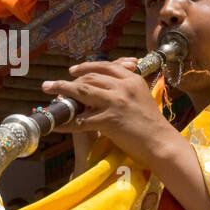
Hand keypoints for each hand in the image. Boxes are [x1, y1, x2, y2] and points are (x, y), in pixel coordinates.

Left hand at [41, 58, 177, 170]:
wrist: (161, 142)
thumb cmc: (151, 123)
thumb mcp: (141, 97)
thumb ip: (125, 88)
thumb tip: (106, 86)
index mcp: (132, 79)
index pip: (106, 66)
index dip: (87, 67)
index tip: (73, 70)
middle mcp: (123, 87)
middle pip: (91, 77)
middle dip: (70, 79)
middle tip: (55, 83)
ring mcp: (116, 102)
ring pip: (82, 91)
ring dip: (61, 89)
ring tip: (48, 88)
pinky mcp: (109, 120)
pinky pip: (81, 120)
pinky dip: (66, 123)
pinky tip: (56, 124)